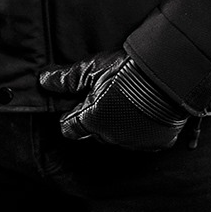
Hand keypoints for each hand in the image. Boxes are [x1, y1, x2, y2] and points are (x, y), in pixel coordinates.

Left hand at [39, 50, 188, 151]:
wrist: (167, 73)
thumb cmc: (125, 69)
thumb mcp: (92, 68)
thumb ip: (65, 78)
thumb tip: (43, 81)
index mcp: (92, 121)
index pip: (70, 128)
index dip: (70, 115)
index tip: (76, 103)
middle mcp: (112, 138)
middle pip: (94, 133)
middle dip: (95, 117)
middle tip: (105, 94)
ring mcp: (136, 142)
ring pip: (118, 136)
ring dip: (118, 123)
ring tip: (125, 98)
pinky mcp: (158, 142)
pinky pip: (144, 139)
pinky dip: (142, 128)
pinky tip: (145, 109)